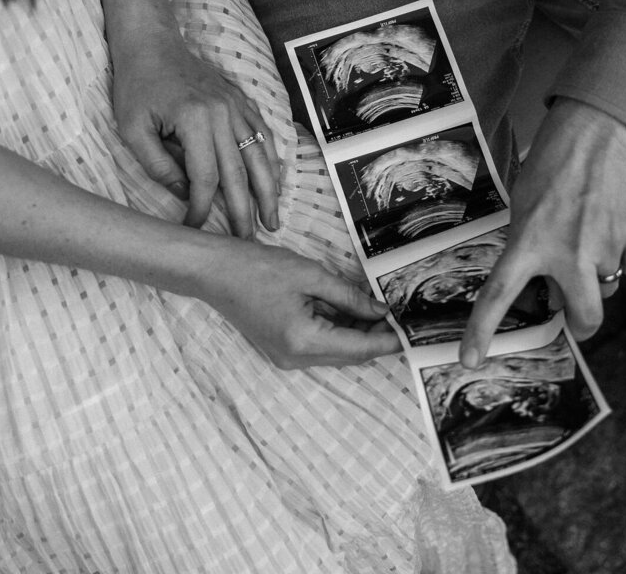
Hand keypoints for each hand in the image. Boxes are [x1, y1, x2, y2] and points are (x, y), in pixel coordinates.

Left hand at [111, 23, 280, 237]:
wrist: (152, 43)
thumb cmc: (137, 85)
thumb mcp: (132, 129)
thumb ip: (158, 165)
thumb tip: (186, 193)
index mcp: (195, 120)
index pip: (205, 178)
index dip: (202, 209)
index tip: (194, 228)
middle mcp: (223, 114)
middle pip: (240, 173)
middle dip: (244, 212)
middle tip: (248, 242)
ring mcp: (237, 106)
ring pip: (261, 156)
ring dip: (269, 191)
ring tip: (272, 221)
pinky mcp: (242, 101)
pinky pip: (264, 135)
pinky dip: (272, 161)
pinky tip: (274, 183)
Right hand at [201, 241, 402, 368]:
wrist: (214, 273)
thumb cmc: (257, 268)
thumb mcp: (311, 275)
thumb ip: (349, 297)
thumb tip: (380, 311)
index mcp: (304, 340)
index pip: (359, 348)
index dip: (388, 340)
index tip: (411, 331)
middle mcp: (296, 358)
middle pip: (350, 356)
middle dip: (376, 338)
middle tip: (399, 316)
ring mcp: (287, 358)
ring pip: (336, 353)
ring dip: (358, 336)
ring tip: (379, 311)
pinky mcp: (282, 350)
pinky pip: (320, 348)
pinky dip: (338, 334)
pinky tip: (351, 313)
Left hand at [460, 99, 625, 366]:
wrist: (600, 129)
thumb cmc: (553, 164)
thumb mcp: (525, 205)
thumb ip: (532, 247)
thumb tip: (550, 285)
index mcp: (529, 242)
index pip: (499, 295)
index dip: (482, 331)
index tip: (470, 359)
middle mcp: (570, 252)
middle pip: (584, 318)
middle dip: (582, 324)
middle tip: (577, 316)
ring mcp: (608, 246)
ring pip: (607, 286)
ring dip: (599, 273)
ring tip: (592, 231)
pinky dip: (625, 253)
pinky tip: (614, 222)